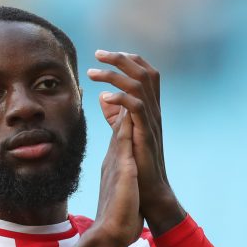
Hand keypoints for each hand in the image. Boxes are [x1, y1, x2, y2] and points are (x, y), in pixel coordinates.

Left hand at [87, 51, 184, 232]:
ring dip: (115, 74)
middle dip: (120, 58)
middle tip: (97, 54)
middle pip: (144, 72)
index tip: (106, 55)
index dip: (129, 59)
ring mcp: (151, 122)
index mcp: (149, 109)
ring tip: (93, 73)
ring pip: (139, 85)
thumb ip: (115, 115)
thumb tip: (103, 97)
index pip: (145, 73)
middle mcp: (154, 111)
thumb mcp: (123, 133)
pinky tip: (104, 96)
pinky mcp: (146, 135)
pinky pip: (137, 108)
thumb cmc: (137, 166)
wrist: (149, 193)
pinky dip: (121, 98)